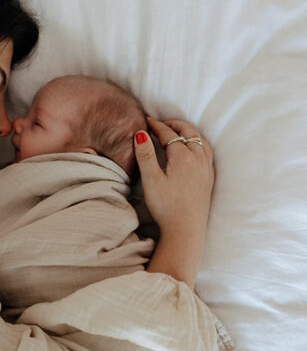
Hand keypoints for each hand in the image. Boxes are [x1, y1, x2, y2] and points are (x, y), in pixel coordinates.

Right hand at [134, 117, 214, 237]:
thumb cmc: (166, 207)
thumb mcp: (150, 180)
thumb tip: (140, 134)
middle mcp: (198, 159)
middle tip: (160, 124)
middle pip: (188, 132)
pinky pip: (207, 152)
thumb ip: (145, 155)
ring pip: (200, 140)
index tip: (146, 121)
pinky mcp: (209, 178)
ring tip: (176, 133)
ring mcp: (206, 168)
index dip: (156, 125)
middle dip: (174, 124)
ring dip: (188, 132)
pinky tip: (192, 150)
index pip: (168, 133)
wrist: (186, 230)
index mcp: (183, 157)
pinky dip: (198, 143)